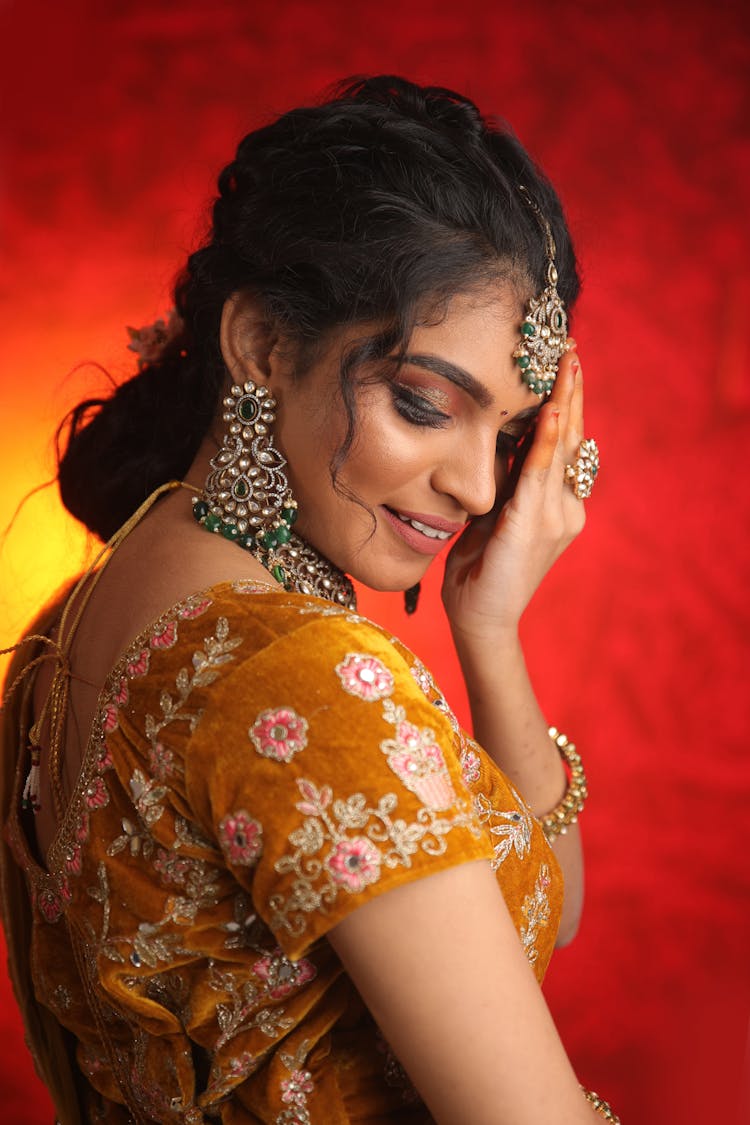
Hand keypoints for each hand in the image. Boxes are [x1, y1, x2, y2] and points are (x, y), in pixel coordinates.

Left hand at [442, 348, 586, 648]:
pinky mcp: (533, 526)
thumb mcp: (494, 517)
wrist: (479, 619)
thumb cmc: (480, 571)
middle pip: (572, 439)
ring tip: (567, 364)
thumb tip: (498, 443)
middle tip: (571, 349)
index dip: (567, 404)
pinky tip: (550, 411)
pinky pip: (538, 474)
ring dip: (563, 402)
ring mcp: (555, 518)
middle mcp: (566, 509)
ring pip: (561, 448)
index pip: (564, 446)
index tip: (565, 366)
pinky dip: (543, 441)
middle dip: (571, 391)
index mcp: (558, 507)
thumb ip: (506, 484)